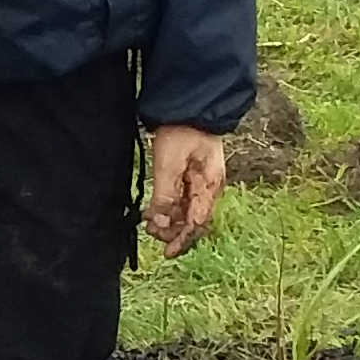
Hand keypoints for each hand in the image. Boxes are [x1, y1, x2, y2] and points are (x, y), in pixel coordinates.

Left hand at [142, 126, 227, 257]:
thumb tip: (160, 223)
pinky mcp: (191, 176)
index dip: (183, 240)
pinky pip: (182, 200)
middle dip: (173, 231)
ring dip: (169, 220)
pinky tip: (154, 210)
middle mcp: (209, 188)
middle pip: (192, 221)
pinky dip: (168, 208)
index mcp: (210, 186)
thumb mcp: (169, 164)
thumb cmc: (181, 132)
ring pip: (186, 212)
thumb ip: (165, 195)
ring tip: (149, 221)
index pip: (198, 223)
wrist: (187, 106)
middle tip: (151, 231)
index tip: (167, 253)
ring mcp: (201, 182)